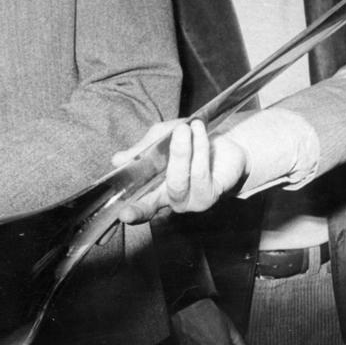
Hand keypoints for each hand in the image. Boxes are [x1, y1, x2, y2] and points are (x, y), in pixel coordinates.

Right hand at [114, 119, 246, 223]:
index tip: (123, 215)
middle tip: (161, 157)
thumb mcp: (162, 138)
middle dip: (145, 199)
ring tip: (184, 129)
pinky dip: (199, 149)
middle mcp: (172, 200)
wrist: (229, 143)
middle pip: (153, 203)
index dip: (132, 211)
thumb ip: (142, 150)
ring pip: (178, 182)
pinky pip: (200, 174)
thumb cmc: (192, 143)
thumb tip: (116, 161)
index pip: (140, 205)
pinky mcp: (210, 195)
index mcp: (155, 189)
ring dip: (181, 152)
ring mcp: (191, 202)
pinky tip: (199, 131)